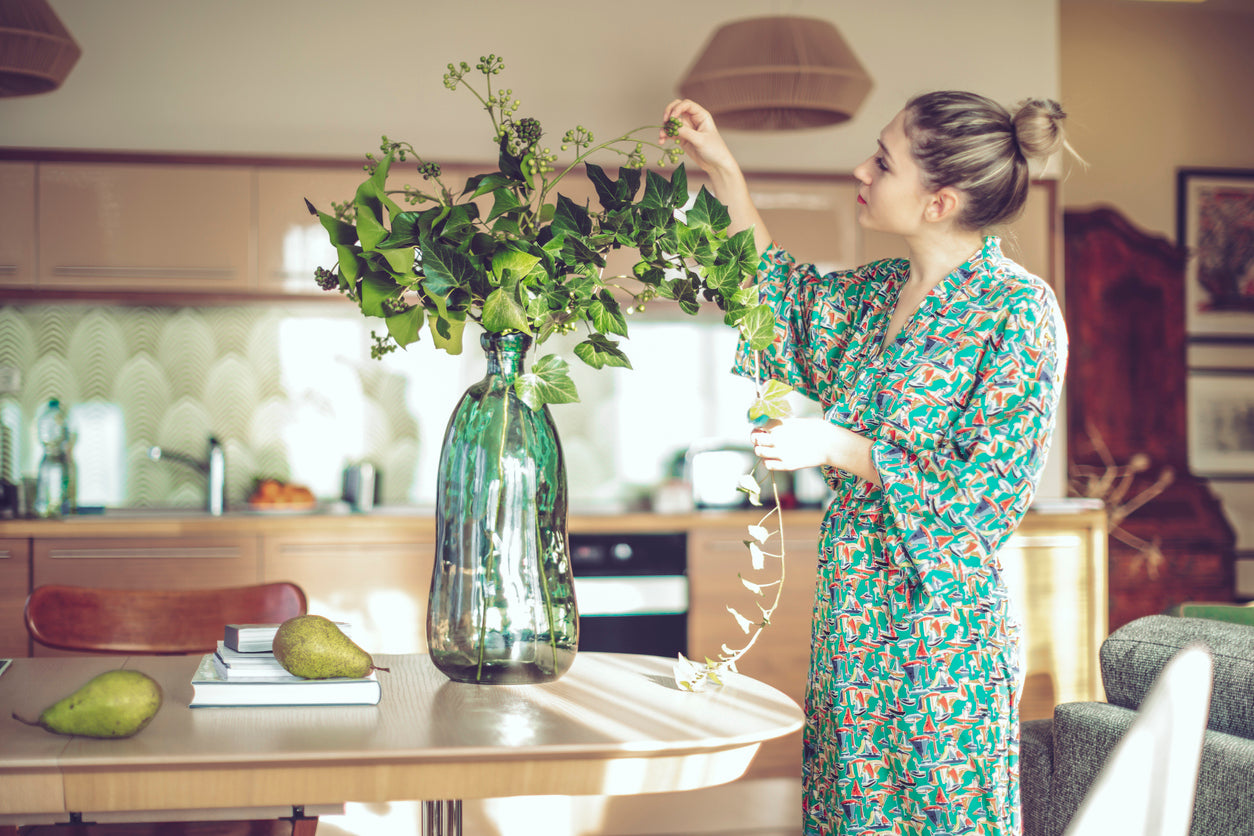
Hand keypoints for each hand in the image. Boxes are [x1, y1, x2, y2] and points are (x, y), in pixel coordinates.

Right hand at [660, 99, 738, 178]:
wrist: (715, 164)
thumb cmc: (714, 150)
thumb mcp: (700, 140)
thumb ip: (686, 132)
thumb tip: (672, 127)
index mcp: (701, 115)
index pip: (686, 104)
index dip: (677, 108)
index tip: (672, 118)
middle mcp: (693, 119)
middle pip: (676, 109)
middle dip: (668, 114)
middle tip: (664, 121)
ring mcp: (687, 128)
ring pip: (672, 123)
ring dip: (665, 127)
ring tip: (661, 136)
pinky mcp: (682, 138)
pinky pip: (671, 133)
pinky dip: (665, 136)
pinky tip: (661, 141)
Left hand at [751, 418, 881, 485]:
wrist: (830, 444)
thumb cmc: (816, 429)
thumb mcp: (796, 421)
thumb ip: (781, 424)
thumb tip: (769, 426)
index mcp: (780, 425)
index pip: (758, 424)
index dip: (757, 426)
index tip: (760, 428)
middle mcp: (777, 438)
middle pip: (754, 438)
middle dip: (756, 438)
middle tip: (761, 439)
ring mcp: (781, 452)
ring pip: (758, 452)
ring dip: (761, 450)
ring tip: (768, 449)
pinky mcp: (787, 464)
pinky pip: (768, 464)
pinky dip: (768, 461)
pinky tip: (775, 458)